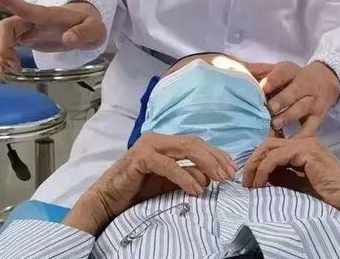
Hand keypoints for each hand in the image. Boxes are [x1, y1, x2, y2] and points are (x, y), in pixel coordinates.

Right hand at [0, 0, 105, 74]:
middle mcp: (34, 20)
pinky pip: (8, 45)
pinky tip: (9, 69)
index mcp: (48, 15)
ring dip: (1, 54)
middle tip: (10, 67)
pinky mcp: (28, 38)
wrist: (87, 27)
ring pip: (4, 36)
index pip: (26, 8)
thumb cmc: (90, 23)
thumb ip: (84, 33)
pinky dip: (4, 57)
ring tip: (10, 71)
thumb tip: (68, 38)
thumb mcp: (95, 29)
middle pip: (7, 26)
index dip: (8, 1)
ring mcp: (30, 29)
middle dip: (1, 46)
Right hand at [65, 133, 236, 234]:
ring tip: (218, 180)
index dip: (216, 154)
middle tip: (229, 175)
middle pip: (194, 143)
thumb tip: (208, 177)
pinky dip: (185, 176)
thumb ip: (186, 176)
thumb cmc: (136, 191)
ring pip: (185, 149)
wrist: (108, 200)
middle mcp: (157, 139)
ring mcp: (148, 145)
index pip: (196, 143)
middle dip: (215, 158)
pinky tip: (196, 189)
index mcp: (164, 143)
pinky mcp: (141, 157)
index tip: (231, 168)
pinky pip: (169, 165)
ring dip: (205, 164)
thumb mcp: (167, 184)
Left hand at [243, 136, 339, 210]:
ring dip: (256, 166)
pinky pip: (277, 156)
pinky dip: (265, 169)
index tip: (250, 178)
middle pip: (268, 143)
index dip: (258, 160)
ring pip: (270, 148)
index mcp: (303, 146)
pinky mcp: (306, 150)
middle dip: (253, 161)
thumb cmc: (328, 195)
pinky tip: (261, 183)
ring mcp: (306, 143)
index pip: (273, 146)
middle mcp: (304, 140)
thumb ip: (284, 175)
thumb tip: (263, 174)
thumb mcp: (300, 183)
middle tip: (246, 181)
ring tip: (250, 184)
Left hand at [247, 61, 339, 134]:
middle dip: (280, 101)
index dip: (273, 80)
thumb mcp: (280, 68)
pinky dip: (301, 136)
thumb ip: (259, 70)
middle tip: (268, 110)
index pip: (283, 73)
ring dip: (287, 117)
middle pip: (293, 92)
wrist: (326, 80)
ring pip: (301, 109)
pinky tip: (289, 143)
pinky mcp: (318, 118)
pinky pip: (311, 129)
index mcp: (291, 71)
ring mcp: (312, 102)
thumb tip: (237, 68)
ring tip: (274, 125)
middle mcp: (304, 85)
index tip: (262, 87)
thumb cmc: (294, 77)